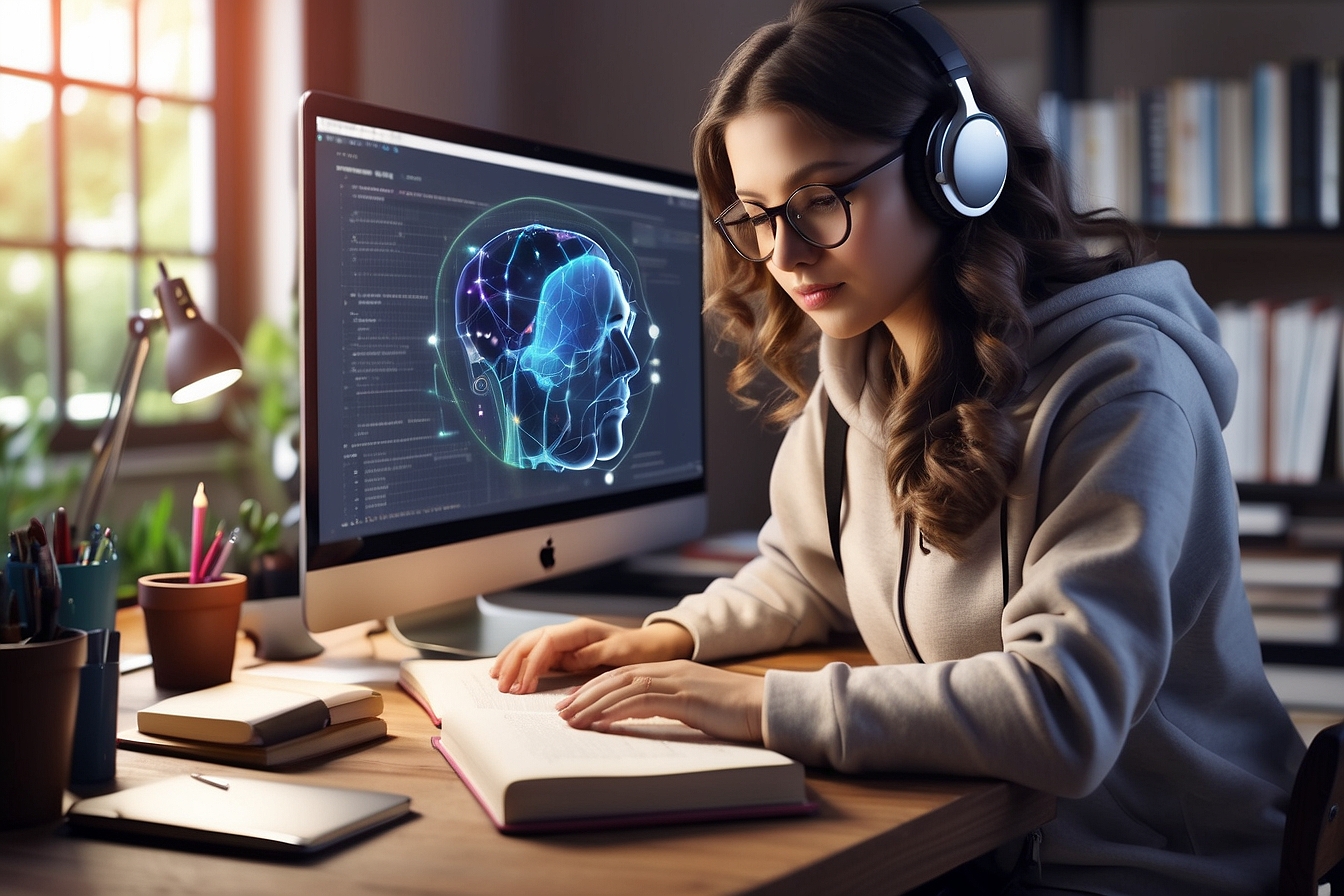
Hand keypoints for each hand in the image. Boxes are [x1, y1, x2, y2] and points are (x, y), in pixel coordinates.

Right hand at [490, 619, 693, 694]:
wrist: (653, 647)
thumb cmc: (641, 650)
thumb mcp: (622, 653)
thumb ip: (594, 655)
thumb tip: (567, 660)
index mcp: (581, 630)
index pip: (546, 641)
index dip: (532, 662)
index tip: (524, 685)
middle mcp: (570, 633)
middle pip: (531, 641)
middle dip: (513, 662)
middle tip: (502, 686)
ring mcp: (567, 643)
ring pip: (530, 645)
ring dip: (512, 660)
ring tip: (496, 678)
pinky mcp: (567, 653)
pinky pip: (538, 656)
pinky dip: (521, 663)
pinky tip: (510, 672)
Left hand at [556, 661, 764, 744]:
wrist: (765, 706)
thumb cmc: (735, 711)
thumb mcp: (695, 705)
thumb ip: (669, 705)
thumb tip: (644, 718)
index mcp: (671, 670)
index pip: (623, 674)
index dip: (595, 687)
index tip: (573, 702)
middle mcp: (670, 670)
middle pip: (616, 677)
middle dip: (584, 694)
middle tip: (560, 711)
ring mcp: (677, 681)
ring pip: (623, 687)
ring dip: (593, 704)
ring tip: (571, 719)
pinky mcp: (685, 697)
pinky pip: (642, 702)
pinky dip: (616, 711)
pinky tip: (600, 722)